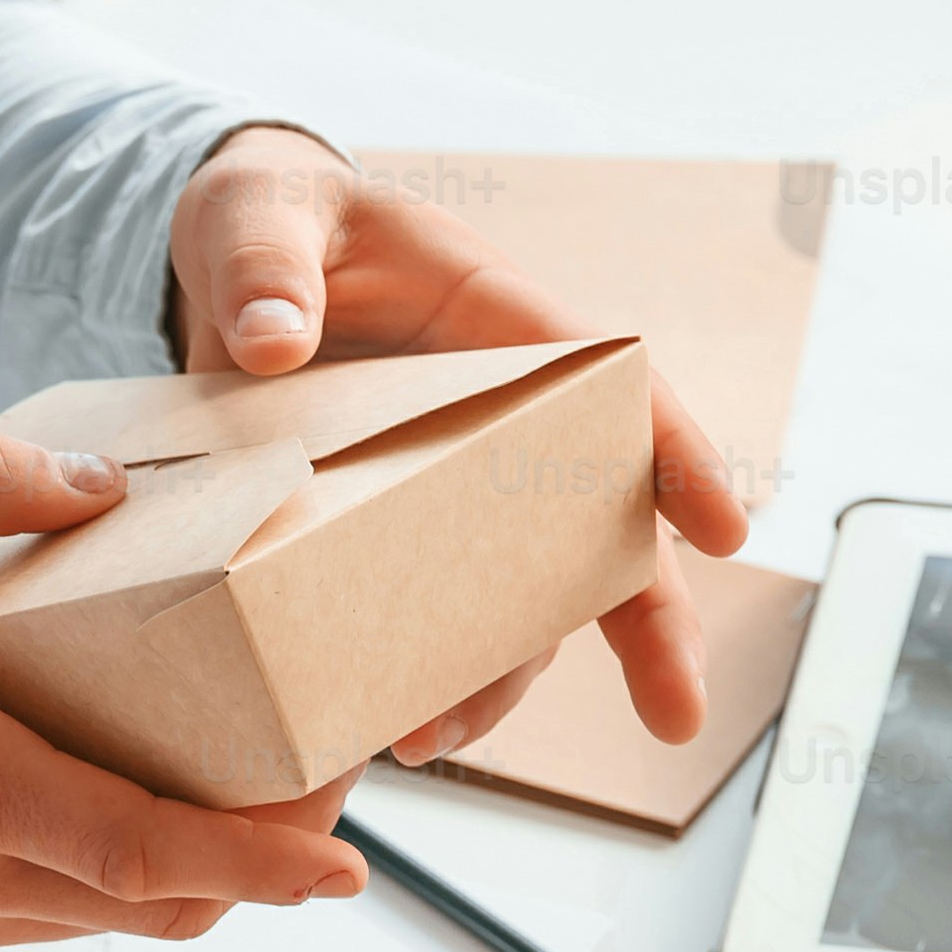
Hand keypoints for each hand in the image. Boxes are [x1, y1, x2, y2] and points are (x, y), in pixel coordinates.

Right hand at [0, 434, 369, 951]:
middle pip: (145, 900)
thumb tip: (99, 487)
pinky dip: (63, 870)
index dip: (262, 862)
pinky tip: (50, 790)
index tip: (348, 863)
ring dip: (156, 862)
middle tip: (309, 787)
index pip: (146, 851)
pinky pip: (11, 921)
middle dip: (247, 855)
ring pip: (85, 918)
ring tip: (200, 775)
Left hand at [166, 123, 756, 761]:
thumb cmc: (273, 222)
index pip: (611, 384)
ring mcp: (449, 487)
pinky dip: (412, 676)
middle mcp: (497, 418)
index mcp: (495, 320)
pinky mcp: (387, 534)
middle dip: (648, 621)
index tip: (724, 529)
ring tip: (437, 736)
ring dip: (495, 676)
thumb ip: (262, 263)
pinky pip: (426, 616)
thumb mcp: (254, 215)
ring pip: (515, 595)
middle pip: (596, 523)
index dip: (673, 455)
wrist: (227, 273)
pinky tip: (374, 732)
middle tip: (676, 711)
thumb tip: (271, 337)